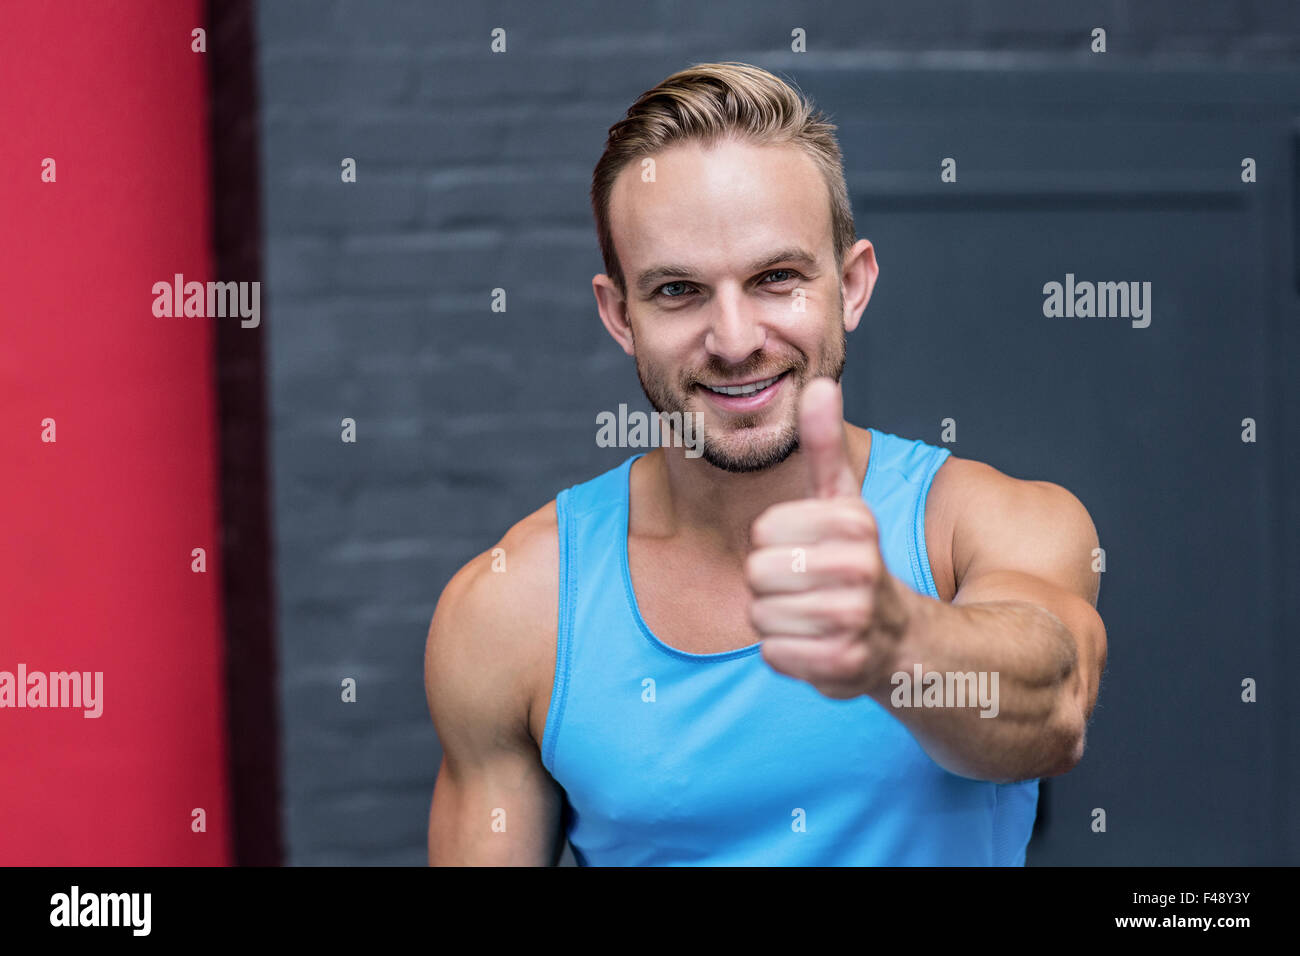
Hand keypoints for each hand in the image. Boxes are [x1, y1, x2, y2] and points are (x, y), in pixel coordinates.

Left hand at [745, 378, 911, 698]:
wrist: (901, 639)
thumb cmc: (854, 561)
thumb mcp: (842, 500)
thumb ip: (823, 444)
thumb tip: (819, 383)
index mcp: (856, 522)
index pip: (763, 532)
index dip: (774, 544)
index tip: (808, 550)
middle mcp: (861, 569)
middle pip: (756, 574)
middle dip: (770, 585)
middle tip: (807, 588)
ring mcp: (855, 619)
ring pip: (761, 615)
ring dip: (777, 620)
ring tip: (812, 615)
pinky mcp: (845, 664)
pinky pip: (773, 653)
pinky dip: (785, 654)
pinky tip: (815, 644)